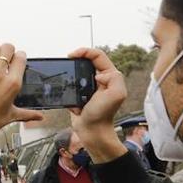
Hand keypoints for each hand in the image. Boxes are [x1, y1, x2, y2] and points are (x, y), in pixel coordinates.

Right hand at [67, 46, 128, 163]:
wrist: (92, 131)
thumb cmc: (103, 115)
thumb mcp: (117, 94)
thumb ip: (114, 78)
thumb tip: (98, 74)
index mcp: (110, 76)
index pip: (98, 55)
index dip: (85, 51)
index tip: (72, 55)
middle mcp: (100, 79)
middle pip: (86, 61)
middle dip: (76, 60)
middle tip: (66, 63)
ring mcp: (89, 86)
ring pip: (76, 72)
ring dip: (70, 74)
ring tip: (65, 77)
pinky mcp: (79, 94)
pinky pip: (70, 84)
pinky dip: (67, 86)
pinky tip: (66, 91)